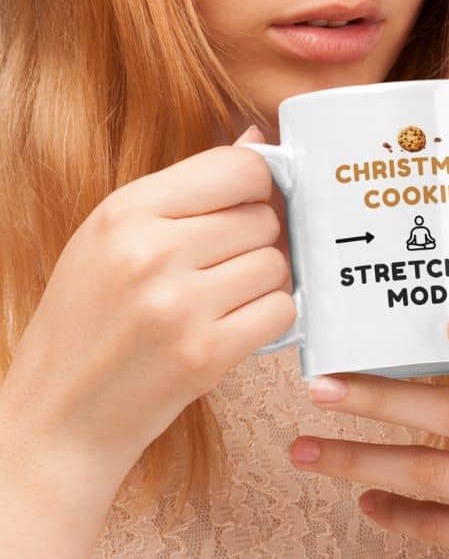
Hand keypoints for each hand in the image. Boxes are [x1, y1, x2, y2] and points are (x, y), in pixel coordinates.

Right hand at [0, 125, 294, 487]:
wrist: (58, 419)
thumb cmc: (87, 323)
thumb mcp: (111, 240)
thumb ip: (185, 190)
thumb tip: (258, 139)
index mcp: (124, 212)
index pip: (238, 168)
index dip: (257, 187)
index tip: (247, 208)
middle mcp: (151, 252)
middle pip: (262, 218)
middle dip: (257, 241)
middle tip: (223, 269)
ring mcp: (179, 305)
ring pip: (277, 264)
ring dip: (264, 284)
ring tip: (223, 301)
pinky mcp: (205, 355)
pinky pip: (280, 312)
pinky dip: (269, 320)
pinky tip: (233, 329)